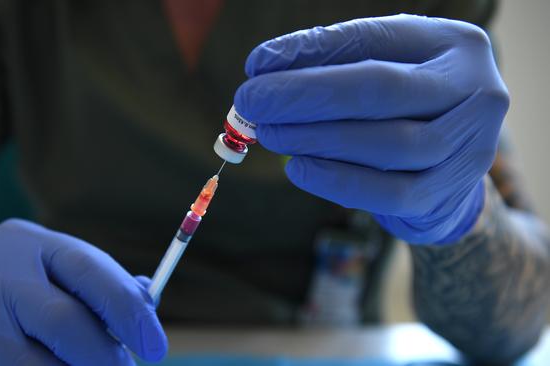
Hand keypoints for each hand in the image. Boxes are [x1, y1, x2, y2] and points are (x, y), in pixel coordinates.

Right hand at [0, 219, 166, 364]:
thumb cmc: (32, 288)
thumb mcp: (63, 277)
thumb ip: (105, 289)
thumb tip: (146, 310)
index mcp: (30, 242)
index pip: (89, 271)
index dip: (127, 311)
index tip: (156, 347)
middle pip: (61, 320)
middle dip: (101, 354)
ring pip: (29, 363)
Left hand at [235, 14, 508, 243]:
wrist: (451, 164)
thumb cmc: (405, 106)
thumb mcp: (381, 68)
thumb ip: (330, 62)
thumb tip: (263, 66)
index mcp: (454, 45)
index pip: (374, 40)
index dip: (311, 51)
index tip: (257, 65)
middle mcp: (475, 92)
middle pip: (381, 90)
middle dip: (306, 96)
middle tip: (251, 101)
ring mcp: (470, 148)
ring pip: (387, 144)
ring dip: (316, 139)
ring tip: (269, 134)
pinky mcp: (449, 195)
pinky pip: (388, 193)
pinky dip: (337, 181)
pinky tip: (298, 169)